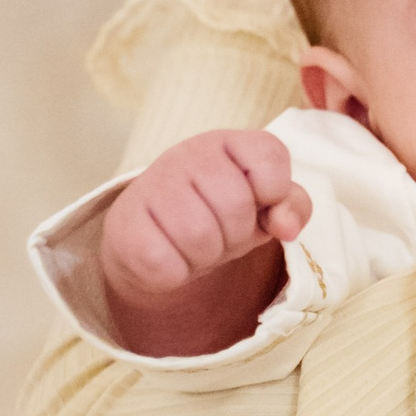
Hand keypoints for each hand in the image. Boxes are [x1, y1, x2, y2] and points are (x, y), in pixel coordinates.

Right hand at [100, 131, 311, 358]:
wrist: (157, 238)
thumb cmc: (219, 215)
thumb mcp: (264, 206)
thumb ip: (292, 205)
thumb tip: (286, 228)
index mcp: (228, 142)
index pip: (270, 156)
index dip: (273, 191)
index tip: (257, 201)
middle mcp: (187, 154)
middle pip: (235, 205)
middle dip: (236, 233)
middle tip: (221, 232)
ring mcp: (150, 185)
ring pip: (199, 237)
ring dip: (206, 256)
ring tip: (197, 245)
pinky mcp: (123, 224)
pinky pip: (166, 265)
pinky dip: (177, 273)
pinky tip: (170, 257)